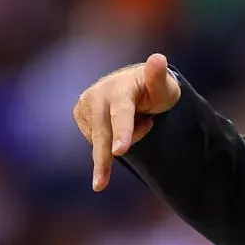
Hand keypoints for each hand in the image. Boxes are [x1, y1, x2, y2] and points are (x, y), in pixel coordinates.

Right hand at [74, 53, 180, 190]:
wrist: (135, 87)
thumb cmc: (155, 90)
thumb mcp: (165, 87)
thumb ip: (160, 78)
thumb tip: (158, 59)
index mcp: (121, 87)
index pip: (121, 114)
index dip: (122, 132)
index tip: (120, 150)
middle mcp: (98, 93)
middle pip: (103, 133)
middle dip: (103, 159)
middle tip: (100, 185)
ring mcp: (86, 102)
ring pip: (100, 139)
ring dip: (120, 142)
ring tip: (141, 121)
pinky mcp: (79, 113)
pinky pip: (94, 139)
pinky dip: (109, 140)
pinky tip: (119, 128)